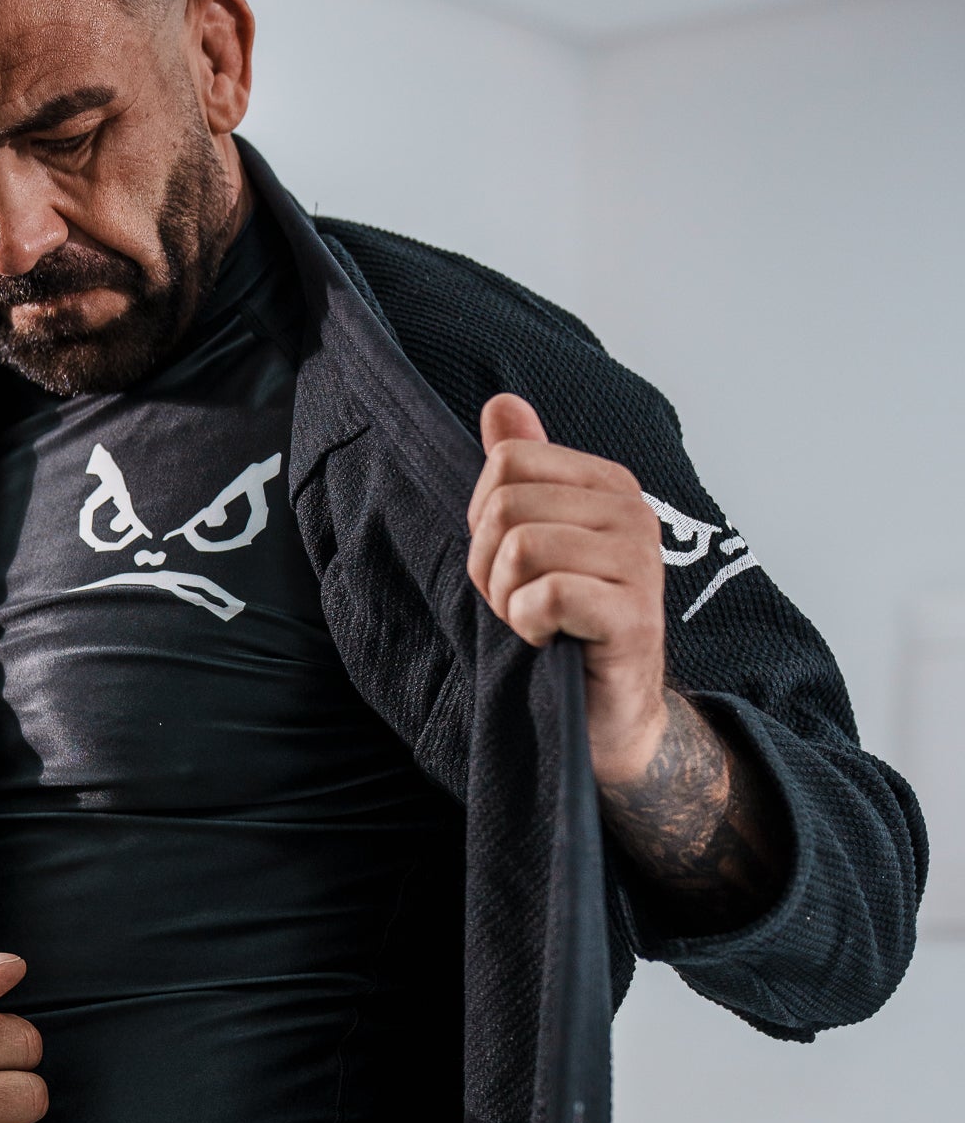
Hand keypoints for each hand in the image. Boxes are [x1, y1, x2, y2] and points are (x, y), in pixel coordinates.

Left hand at [466, 393, 787, 927]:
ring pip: (520, 548)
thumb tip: (500, 404)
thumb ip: (525, 469)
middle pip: (505, 503)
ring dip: (507, 600)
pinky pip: (545, 596)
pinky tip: (550, 642)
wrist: (608, 718)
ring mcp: (639, 564)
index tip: (507, 564)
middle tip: (519, 603)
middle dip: (489, 565)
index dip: (483, 519)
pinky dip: (529, 626)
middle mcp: (632, 513)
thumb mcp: (538, 539)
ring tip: (535, 624)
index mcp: (607, 484)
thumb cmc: (566, 627)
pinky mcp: (632, 617)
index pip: (506, 462)